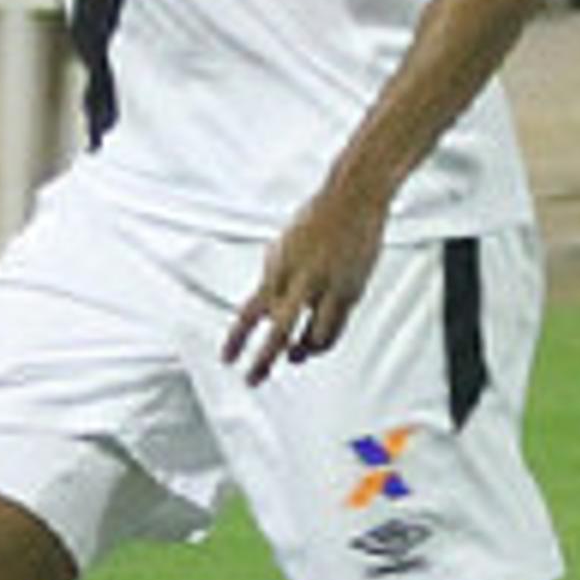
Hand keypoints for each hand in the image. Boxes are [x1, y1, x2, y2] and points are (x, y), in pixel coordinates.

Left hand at [222, 184, 389, 385]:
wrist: (352, 200)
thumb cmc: (316, 222)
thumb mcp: (282, 249)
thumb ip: (273, 281)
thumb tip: (263, 310)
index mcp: (278, 269)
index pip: (249, 312)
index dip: (236, 339)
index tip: (226, 359)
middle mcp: (300, 281)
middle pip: (278, 332)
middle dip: (263, 361)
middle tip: (253, 379)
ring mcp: (327, 287)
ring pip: (312, 339)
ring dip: (301, 353)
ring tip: (295, 357)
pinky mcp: (351, 291)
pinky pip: (335, 329)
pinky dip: (323, 342)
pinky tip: (317, 344)